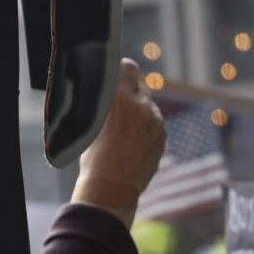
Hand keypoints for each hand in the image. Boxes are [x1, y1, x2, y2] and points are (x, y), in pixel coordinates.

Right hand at [72, 59, 164, 226]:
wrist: (113, 186)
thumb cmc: (93, 154)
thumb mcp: (90, 121)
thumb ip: (105, 101)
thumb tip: (110, 88)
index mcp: (119, 98)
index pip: (128, 67)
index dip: (122, 71)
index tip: (117, 78)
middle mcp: (141, 106)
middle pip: (139, 86)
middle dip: (130, 93)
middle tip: (117, 107)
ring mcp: (156, 122)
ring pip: (148, 106)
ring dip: (139, 112)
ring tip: (122, 131)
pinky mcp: (163, 136)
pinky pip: (154, 123)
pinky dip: (146, 127)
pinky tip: (132, 142)